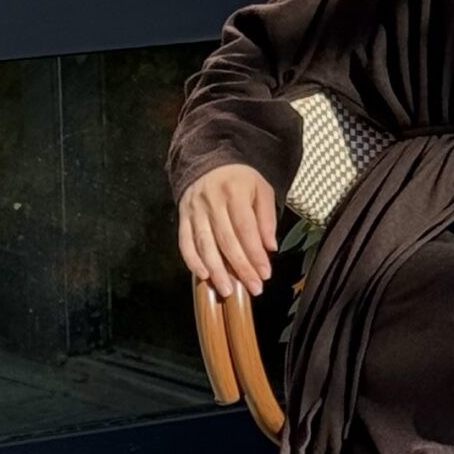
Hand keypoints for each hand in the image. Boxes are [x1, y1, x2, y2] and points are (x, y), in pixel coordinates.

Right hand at [179, 163, 277, 299]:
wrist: (208, 163)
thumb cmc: (240, 180)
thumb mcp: (261, 190)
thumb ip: (267, 218)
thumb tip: (270, 247)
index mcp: (234, 192)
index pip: (246, 228)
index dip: (255, 253)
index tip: (265, 274)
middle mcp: (212, 202)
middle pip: (226, 240)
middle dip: (240, 267)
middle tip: (253, 288)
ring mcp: (194, 211)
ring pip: (204, 244)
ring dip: (216, 270)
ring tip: (227, 290)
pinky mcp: (182, 218)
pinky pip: (185, 242)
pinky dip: (192, 261)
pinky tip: (203, 276)